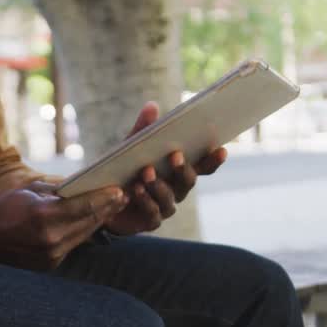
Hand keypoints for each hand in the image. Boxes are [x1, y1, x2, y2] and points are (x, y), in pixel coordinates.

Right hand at [0, 185, 126, 269]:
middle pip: (88, 221)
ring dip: (100, 220)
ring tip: (114, 207)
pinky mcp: (51, 264)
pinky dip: (84, 232)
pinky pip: (74, 244)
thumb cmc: (6, 208)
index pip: (82, 205)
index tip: (119, 190)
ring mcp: (51, 254)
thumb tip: (85, 184)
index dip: (104, 198)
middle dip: (107, 208)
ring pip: (84, 234)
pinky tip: (94, 221)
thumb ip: (59, 190)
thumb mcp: (31, 191)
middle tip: (123, 196)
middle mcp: (50, 238)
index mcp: (43, 216)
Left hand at [105, 102, 228, 235]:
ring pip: (170, 197)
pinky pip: (153, 213)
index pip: (202, 166)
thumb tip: (152, 106)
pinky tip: (136, 190)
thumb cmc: (126, 169)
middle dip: (183, 168)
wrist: (105, 199)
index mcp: (178, 170)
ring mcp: (165, 207)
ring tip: (146, 172)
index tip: (221, 149)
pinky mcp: (150, 220)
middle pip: (189, 181)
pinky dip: (146, 201)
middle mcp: (176, 189)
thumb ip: (143, 129)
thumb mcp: (132, 146)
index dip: (213, 160)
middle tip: (175, 155)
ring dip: (160, 185)